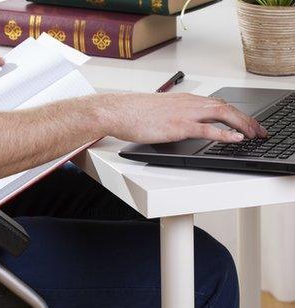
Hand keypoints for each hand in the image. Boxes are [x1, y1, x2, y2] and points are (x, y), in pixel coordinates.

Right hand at [95, 92, 266, 143]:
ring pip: (223, 115)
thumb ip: (174, 115)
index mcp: (185, 100)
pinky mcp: (178, 126)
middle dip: (246, 119)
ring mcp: (185, 114)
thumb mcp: (159, 111)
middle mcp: (189, 103)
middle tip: (258, 131)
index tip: (246, 123)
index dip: (236, 113)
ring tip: (254, 134)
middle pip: (226, 108)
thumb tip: (180, 125)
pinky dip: (225, 133)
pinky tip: (236, 138)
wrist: (118, 111)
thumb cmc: (133, 112)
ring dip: (242, 125)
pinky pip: (208, 129)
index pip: (218, 104)